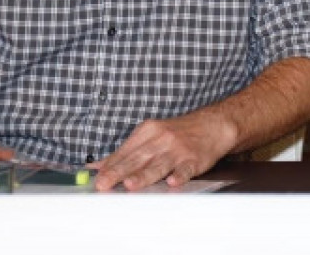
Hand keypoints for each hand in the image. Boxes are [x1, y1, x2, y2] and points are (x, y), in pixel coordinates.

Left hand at [92, 107, 236, 191]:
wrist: (212, 125)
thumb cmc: (178, 133)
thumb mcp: (151, 135)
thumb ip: (126, 152)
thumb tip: (98, 166)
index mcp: (148, 131)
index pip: (125, 151)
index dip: (110, 166)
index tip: (97, 178)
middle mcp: (161, 138)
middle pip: (138, 158)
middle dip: (119, 172)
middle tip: (104, 184)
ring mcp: (178, 149)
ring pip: (158, 164)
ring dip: (144, 175)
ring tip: (130, 185)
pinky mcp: (194, 159)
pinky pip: (185, 169)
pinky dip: (179, 175)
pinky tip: (172, 182)